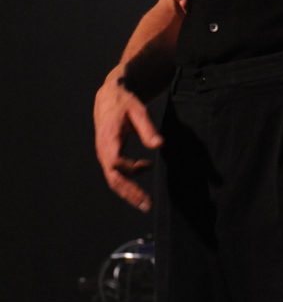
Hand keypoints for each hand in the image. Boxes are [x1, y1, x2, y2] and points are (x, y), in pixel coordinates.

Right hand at [94, 69, 163, 211]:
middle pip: (114, 178)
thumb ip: (148, 128)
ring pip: (115, 180)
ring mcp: (105, 155)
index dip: (130, 168)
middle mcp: (103, 151)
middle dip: (130, 193)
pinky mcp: (109, 156)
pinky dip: (129, 180)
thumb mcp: (138, 111)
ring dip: (130, 192)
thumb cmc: (125, 103)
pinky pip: (117, 174)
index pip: (116, 161)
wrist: (110, 97)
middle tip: (148, 205)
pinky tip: (146, 168)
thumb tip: (160, 145)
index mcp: (108, 139)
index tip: (147, 165)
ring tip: (146, 202)